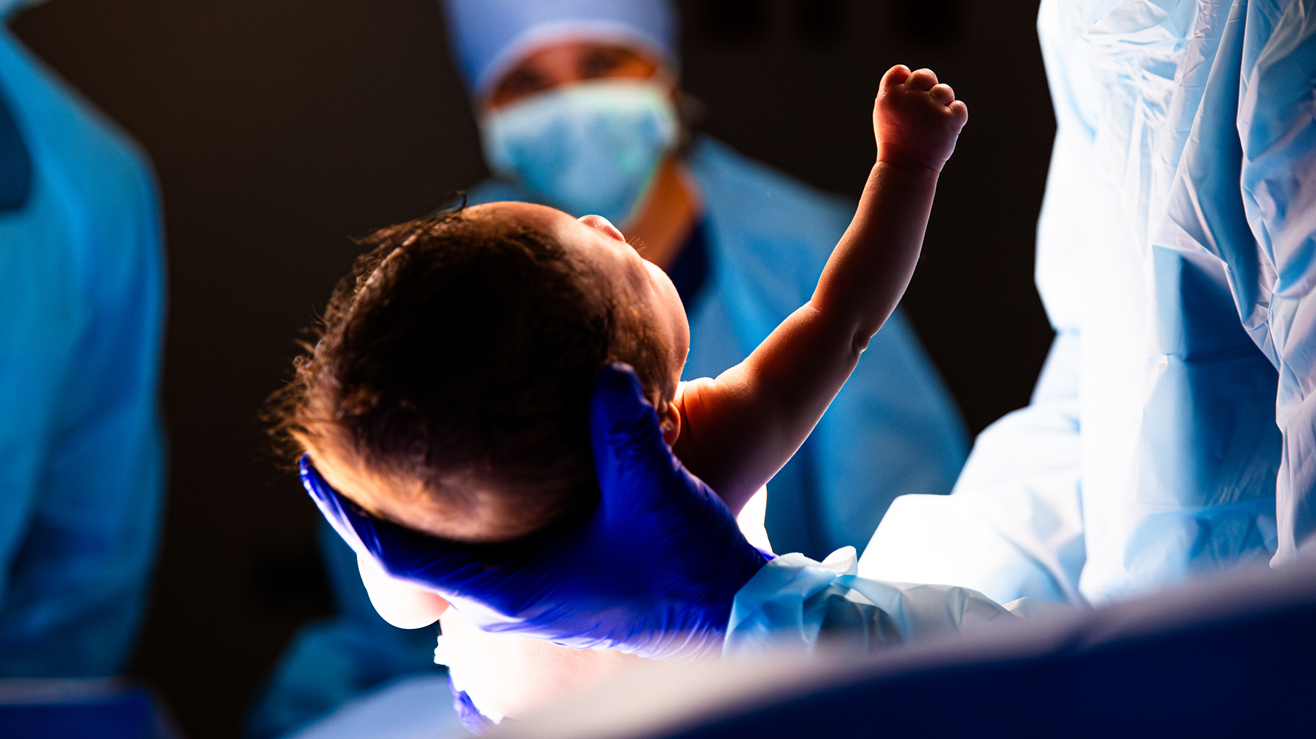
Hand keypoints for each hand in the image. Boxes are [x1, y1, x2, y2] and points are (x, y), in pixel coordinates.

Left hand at [300, 364, 771, 660]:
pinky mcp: (565, 578)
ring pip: (461, 549)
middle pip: (420, 554)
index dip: (349, 512)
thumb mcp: (653, 488)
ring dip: (431, 509)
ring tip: (407, 454)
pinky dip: (479, 508)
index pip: (401, 557)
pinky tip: (491, 467)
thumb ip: (622, 427)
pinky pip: (500, 543)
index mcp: (510, 588)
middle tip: (352, 450)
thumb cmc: (686, 564)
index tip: (310, 468)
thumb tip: (599, 366)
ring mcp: (538, 590)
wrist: (734, 607)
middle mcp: (513, 595)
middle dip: (383, 506)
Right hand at [874, 65, 968, 173]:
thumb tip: (910, 74)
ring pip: (944, 90)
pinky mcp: (950, 119)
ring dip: (942, 104)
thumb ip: (896, 91)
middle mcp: (910, 97)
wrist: (905, 169)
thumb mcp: (885, 113)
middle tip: (922, 112)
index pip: (900, 70)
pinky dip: (954, 117)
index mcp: (889, 95)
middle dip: (927, 88)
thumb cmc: (895, 141)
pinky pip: (959, 107)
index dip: (905, 80)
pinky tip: (942, 130)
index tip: (905, 98)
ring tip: (931, 125)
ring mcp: (931, 108)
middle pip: (925, 75)